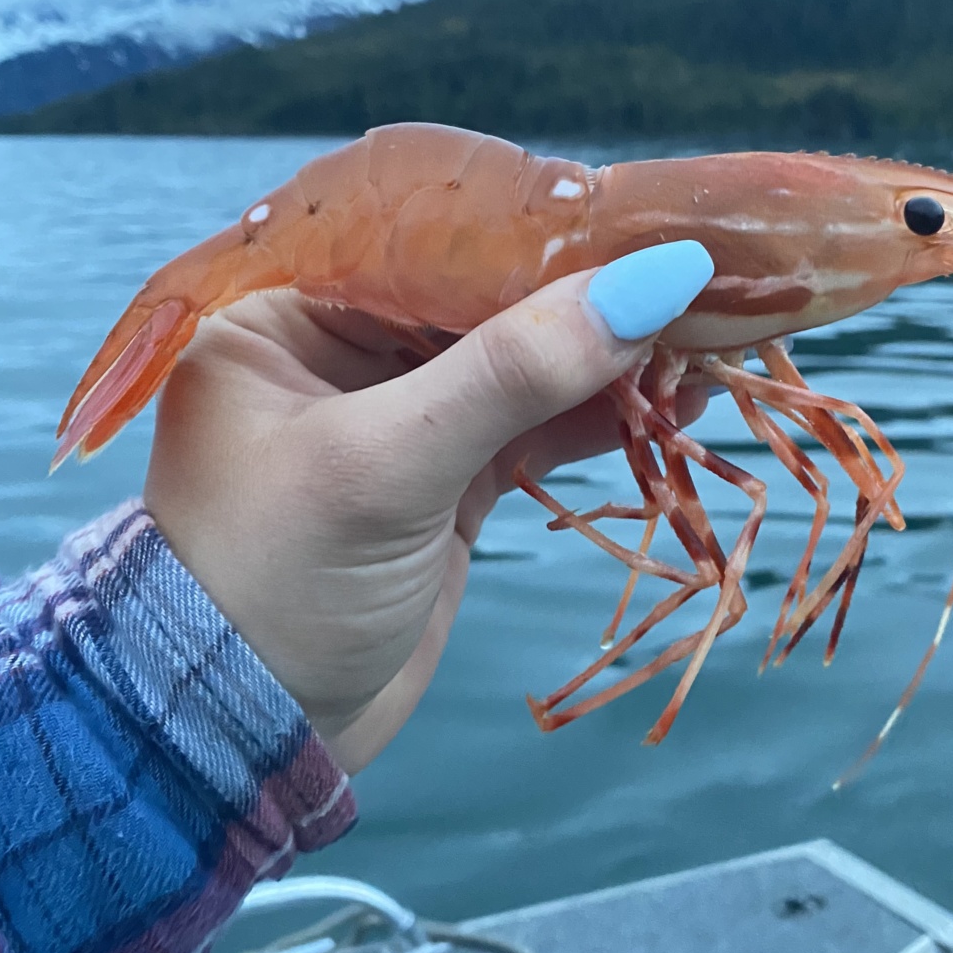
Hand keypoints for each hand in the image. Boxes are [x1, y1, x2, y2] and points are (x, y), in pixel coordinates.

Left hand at [143, 255, 709, 772]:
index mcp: (287, 313)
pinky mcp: (442, 484)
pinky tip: (674, 400)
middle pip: (483, 300)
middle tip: (691, 275)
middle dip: (583, 295)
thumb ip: (513, 371)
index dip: (531, 230)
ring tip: (706, 335)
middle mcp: (339, 351)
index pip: (424, 243)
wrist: (246, 737)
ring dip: (606, 358)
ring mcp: (398, 421)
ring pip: (519, 366)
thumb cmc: (277, 582)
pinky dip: (597, 418)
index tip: (634, 216)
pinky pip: (531, 429)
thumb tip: (650, 281)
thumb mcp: (387, 463)